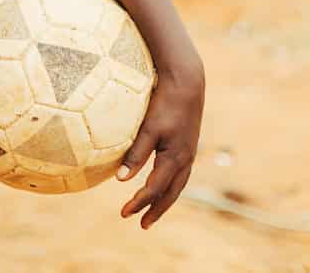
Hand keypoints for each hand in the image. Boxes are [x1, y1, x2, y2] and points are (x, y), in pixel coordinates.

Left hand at [117, 65, 203, 227]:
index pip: (154, 188)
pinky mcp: (187, 146)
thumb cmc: (165, 104)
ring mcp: (188, 153)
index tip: (124, 214)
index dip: (139, 203)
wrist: (187, 84)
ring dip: (164, 200)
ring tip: (151, 212)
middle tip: (142, 224)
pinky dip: (170, 185)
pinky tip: (162, 185)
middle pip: (170, 194)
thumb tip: (120, 180)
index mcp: (175, 158)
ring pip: (177, 185)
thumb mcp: (148, 129)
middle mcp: (185, 160)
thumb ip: (135, 154)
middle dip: (155, 210)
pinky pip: (179, 174)